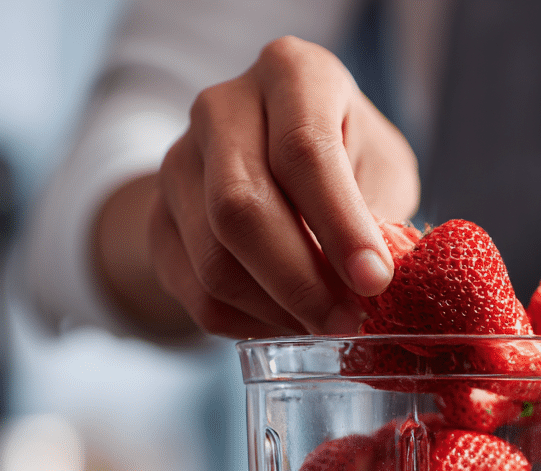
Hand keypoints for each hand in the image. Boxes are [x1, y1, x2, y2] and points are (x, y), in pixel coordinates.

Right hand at [93, 37, 418, 338]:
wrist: (272, 163)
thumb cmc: (347, 162)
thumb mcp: (381, 169)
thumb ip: (379, 214)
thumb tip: (374, 281)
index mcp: (290, 74)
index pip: (304, 151)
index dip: (341, 226)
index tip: (374, 281)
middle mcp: (221, 107)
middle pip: (241, 209)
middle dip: (301, 282)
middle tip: (345, 323)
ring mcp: (178, 163)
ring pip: (215, 261)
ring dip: (277, 310)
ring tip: (324, 326)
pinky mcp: (159, 221)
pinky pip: (198, 293)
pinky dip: (250, 324)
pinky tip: (288, 323)